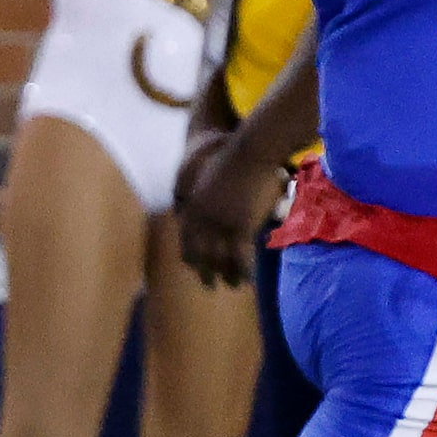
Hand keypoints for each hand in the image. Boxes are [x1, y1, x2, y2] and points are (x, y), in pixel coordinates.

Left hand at [172, 127, 286, 287]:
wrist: (248, 150)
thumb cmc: (235, 154)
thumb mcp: (215, 174)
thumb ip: (212, 192)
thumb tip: (214, 200)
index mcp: (194, 205)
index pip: (187, 237)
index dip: (190, 254)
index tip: (192, 266)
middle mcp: (203, 218)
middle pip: (201, 253)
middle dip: (204, 271)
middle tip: (209, 285)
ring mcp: (221, 224)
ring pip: (221, 259)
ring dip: (226, 275)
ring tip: (232, 286)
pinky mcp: (240, 226)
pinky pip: (241, 257)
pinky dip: (244, 271)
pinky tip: (249, 281)